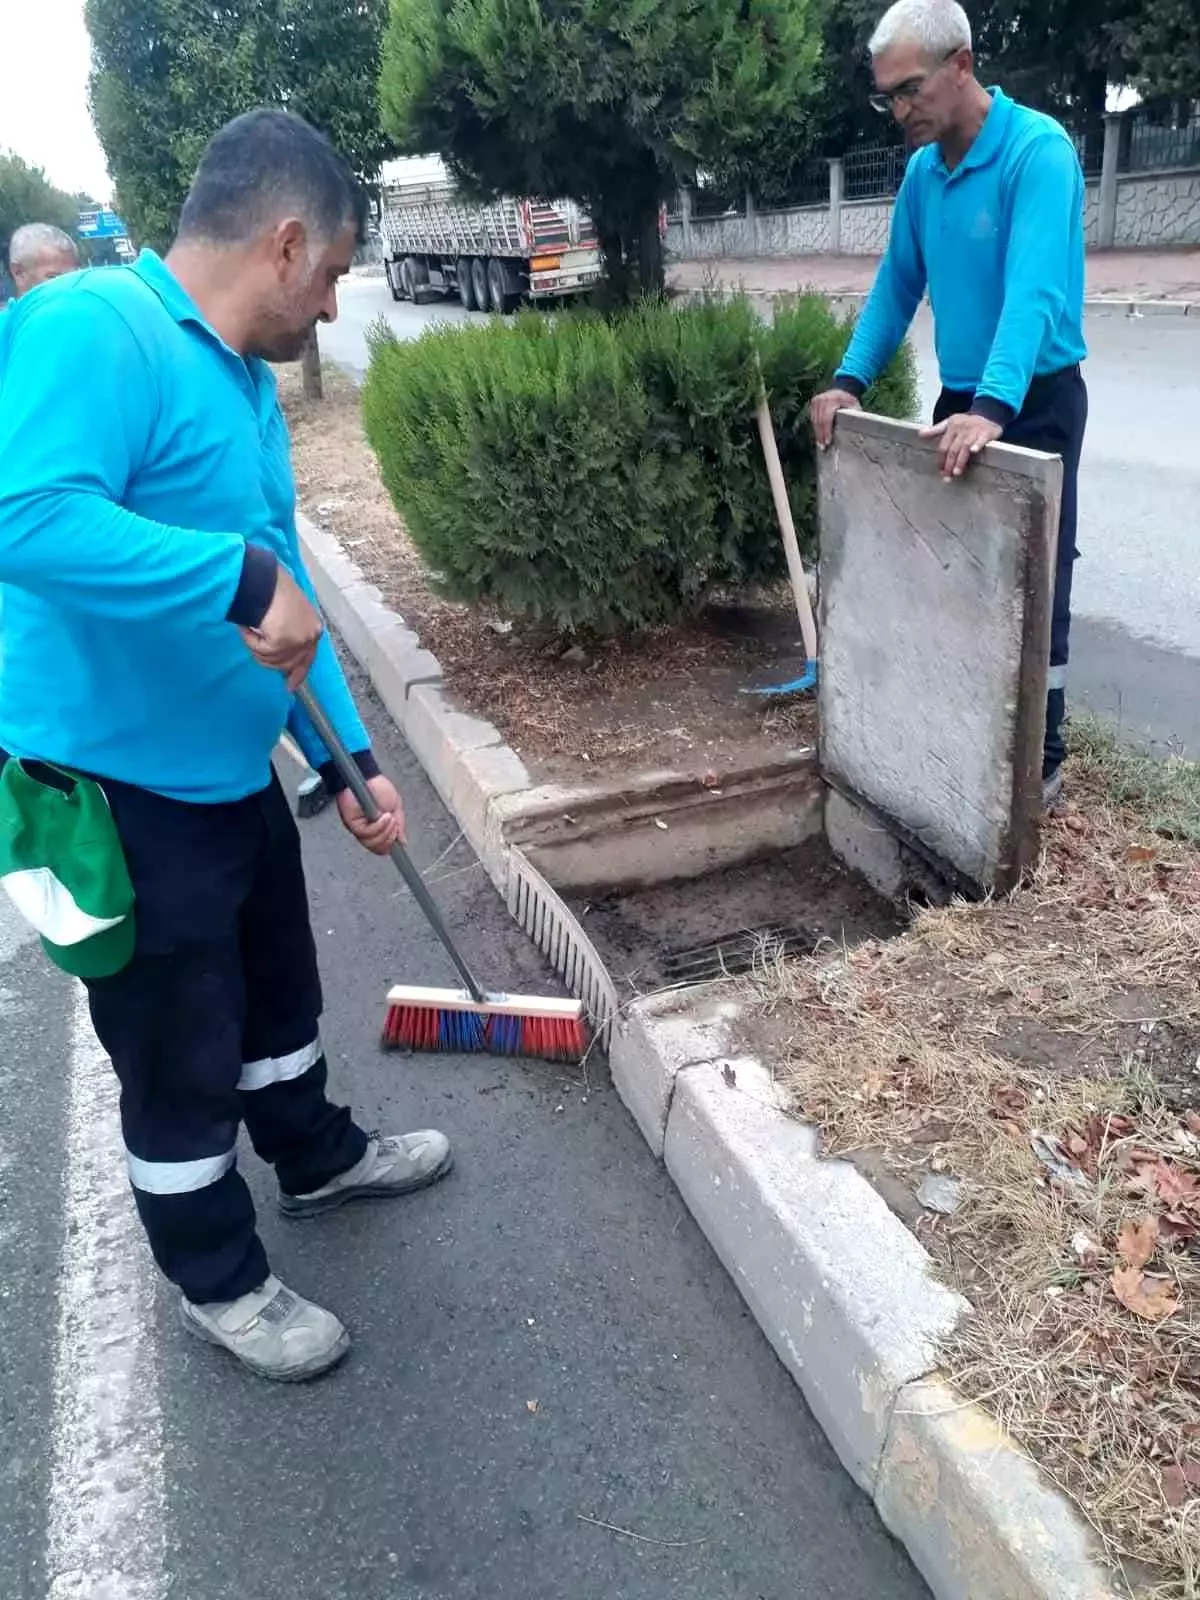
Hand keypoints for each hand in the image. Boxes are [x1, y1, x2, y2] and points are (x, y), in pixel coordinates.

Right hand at [240, 566, 322, 690]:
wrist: (265, 579)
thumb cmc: (272, 591)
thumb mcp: (289, 615)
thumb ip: (290, 634)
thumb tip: (282, 659)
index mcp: (314, 628)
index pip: (309, 658)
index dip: (298, 673)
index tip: (290, 687)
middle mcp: (311, 636)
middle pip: (288, 663)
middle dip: (269, 658)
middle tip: (256, 643)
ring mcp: (298, 640)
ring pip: (271, 659)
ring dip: (256, 646)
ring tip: (251, 626)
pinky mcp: (282, 641)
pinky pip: (260, 651)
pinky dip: (250, 640)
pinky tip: (248, 626)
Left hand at [336, 774, 405, 855]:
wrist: (367, 775)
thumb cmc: (378, 787)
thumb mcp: (396, 807)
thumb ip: (399, 826)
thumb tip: (402, 841)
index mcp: (377, 828)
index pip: (383, 846)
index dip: (392, 845)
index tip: (399, 843)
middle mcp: (367, 830)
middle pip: (379, 848)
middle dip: (390, 838)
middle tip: (395, 825)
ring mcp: (359, 828)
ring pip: (373, 843)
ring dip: (386, 831)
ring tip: (389, 818)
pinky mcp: (353, 824)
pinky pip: (367, 833)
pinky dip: (379, 826)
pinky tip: (384, 816)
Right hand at [810, 388, 861, 449]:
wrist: (843, 389)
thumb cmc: (850, 401)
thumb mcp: (855, 407)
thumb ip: (854, 417)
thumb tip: (856, 431)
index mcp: (833, 399)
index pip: (827, 418)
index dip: (826, 431)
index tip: (827, 442)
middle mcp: (823, 399)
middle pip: (819, 421)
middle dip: (821, 435)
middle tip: (823, 447)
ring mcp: (816, 400)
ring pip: (815, 420)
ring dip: (817, 433)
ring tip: (820, 444)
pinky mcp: (813, 402)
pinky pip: (813, 418)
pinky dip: (816, 427)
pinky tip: (818, 436)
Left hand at [919, 413, 1003, 480]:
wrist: (988, 413)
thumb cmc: (966, 421)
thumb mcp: (950, 422)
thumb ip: (936, 430)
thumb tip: (920, 433)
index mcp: (952, 427)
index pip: (943, 446)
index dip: (941, 460)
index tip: (940, 471)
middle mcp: (962, 429)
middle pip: (953, 449)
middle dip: (949, 464)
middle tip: (947, 477)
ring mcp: (974, 430)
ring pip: (965, 447)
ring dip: (960, 460)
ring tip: (957, 473)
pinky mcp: (986, 432)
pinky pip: (981, 439)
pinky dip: (977, 445)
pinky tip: (974, 451)